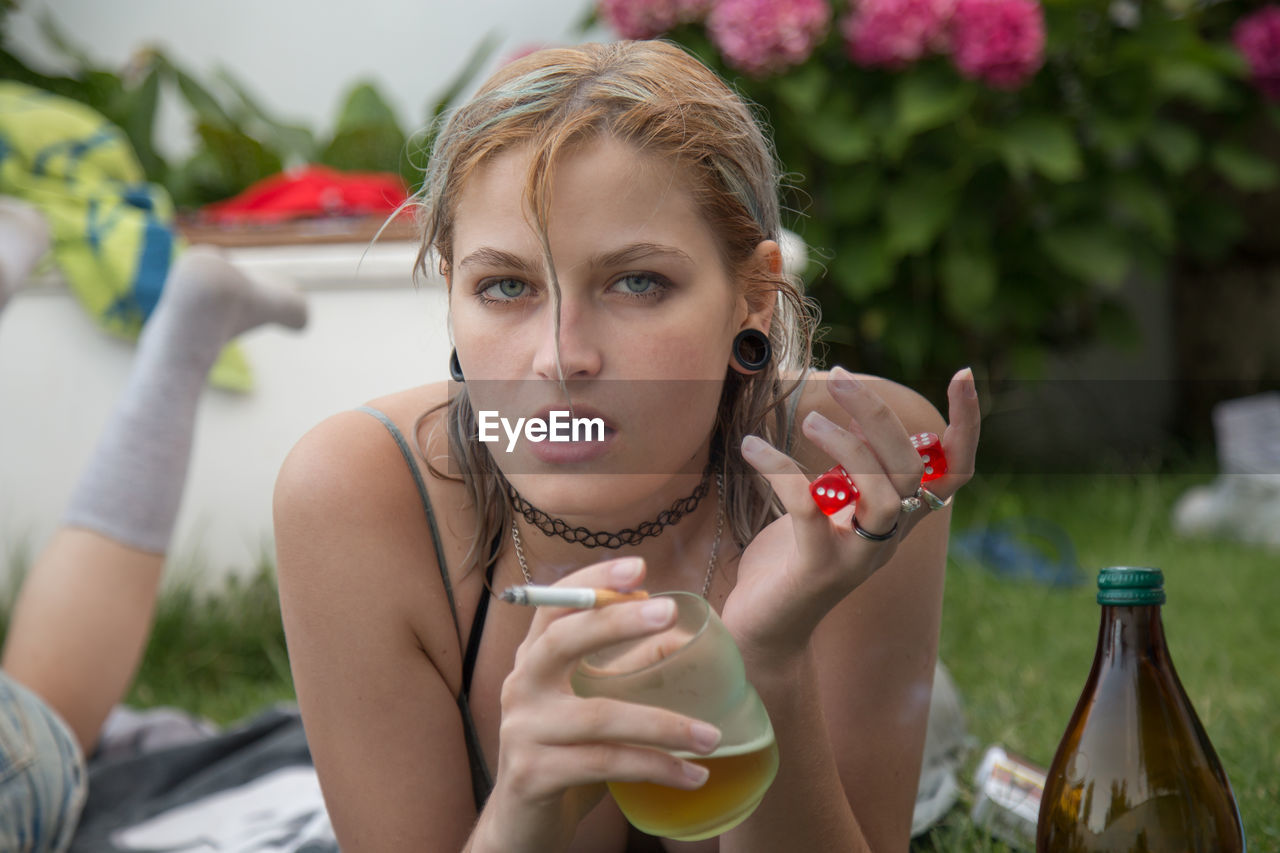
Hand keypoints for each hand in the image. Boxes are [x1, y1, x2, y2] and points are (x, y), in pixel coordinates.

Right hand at [479, 557, 722, 851]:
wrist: (521, 824)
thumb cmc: (564, 753)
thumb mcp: (594, 704)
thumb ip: (627, 669)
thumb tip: (682, 637)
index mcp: (534, 660)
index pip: (556, 605)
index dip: (593, 582)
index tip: (638, 567)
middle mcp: (521, 686)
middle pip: (563, 641)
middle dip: (616, 622)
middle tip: (669, 612)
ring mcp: (523, 731)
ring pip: (599, 716)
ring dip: (663, 725)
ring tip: (712, 736)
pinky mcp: (533, 775)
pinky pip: (604, 765)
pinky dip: (655, 768)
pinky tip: (692, 776)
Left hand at [724, 367, 979, 665]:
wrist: (763, 631)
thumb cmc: (791, 560)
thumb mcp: (828, 506)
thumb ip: (848, 469)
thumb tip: (850, 411)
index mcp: (898, 517)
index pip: (954, 471)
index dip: (967, 425)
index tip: (964, 375)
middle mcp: (888, 538)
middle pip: (909, 468)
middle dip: (878, 414)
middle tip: (839, 378)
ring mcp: (857, 557)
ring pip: (881, 493)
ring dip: (848, 447)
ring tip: (810, 420)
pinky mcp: (817, 568)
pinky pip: (807, 507)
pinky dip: (780, 470)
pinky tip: (752, 448)